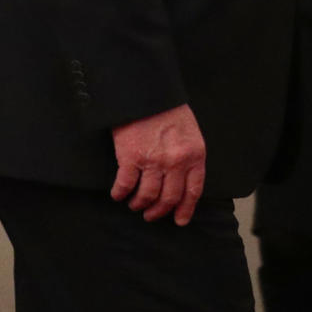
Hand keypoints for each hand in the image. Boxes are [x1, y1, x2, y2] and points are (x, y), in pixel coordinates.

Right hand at [111, 103, 205, 224]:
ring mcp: (153, 161)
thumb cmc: (168, 109)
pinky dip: (120, 194)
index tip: (179, 220)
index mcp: (194, 154)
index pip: (193, 191)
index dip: (185, 209)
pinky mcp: (130, 158)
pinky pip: (125, 186)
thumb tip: (182, 181)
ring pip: (147, 196)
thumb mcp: (190, 132)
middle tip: (151, 215)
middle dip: (159, 211)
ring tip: (135, 204)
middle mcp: (176, 161)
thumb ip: (189, 156)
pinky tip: (117, 194)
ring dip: (139, 204)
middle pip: (169, 198)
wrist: (147, 91)